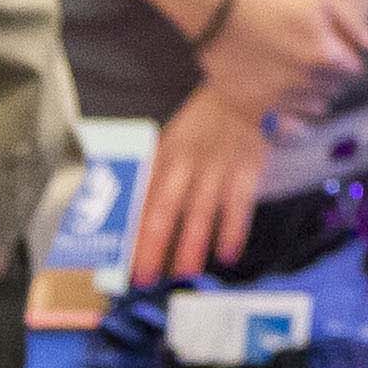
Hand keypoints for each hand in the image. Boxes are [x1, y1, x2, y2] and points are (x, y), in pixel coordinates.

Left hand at [131, 86, 274, 288]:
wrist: (244, 91)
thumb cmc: (205, 119)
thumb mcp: (172, 138)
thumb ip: (156, 171)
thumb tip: (135, 211)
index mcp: (164, 155)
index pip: (141, 198)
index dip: (131, 230)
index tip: (122, 257)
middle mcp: (187, 164)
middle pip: (165, 210)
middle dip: (153, 246)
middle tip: (145, 276)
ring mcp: (217, 169)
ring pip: (200, 213)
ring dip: (191, 246)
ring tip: (184, 274)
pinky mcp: (245, 172)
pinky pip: (238, 206)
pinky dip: (232, 231)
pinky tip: (226, 254)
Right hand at [206, 0, 367, 122]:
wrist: (217, 7)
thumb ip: (357, 28)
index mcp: (326, 57)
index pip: (354, 71)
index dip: (343, 56)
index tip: (327, 43)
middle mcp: (305, 84)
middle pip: (336, 89)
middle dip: (329, 74)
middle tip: (305, 51)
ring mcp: (278, 101)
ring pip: (314, 107)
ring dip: (310, 92)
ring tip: (290, 66)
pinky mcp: (253, 112)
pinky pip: (286, 127)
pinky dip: (288, 113)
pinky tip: (278, 89)